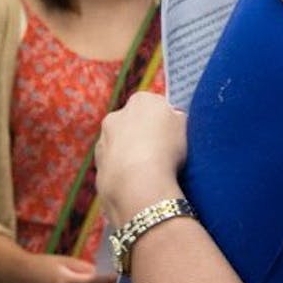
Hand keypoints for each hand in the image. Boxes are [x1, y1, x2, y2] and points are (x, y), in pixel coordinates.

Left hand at [96, 92, 187, 226]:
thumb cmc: (166, 149)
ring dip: (131, 152)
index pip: (154, 104)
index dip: (165, 119)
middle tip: (162, 151)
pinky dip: (123, 169)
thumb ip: (176, 117)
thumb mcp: (184, 126)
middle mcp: (117, 115)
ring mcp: (103, 139)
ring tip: (150, 169)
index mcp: (141, 100)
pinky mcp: (98, 162)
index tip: (173, 133)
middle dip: (143, 133)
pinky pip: (114, 163)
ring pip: (121, 143)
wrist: (139, 181)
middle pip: (133, 122)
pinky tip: (137, 179)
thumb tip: (173, 118)